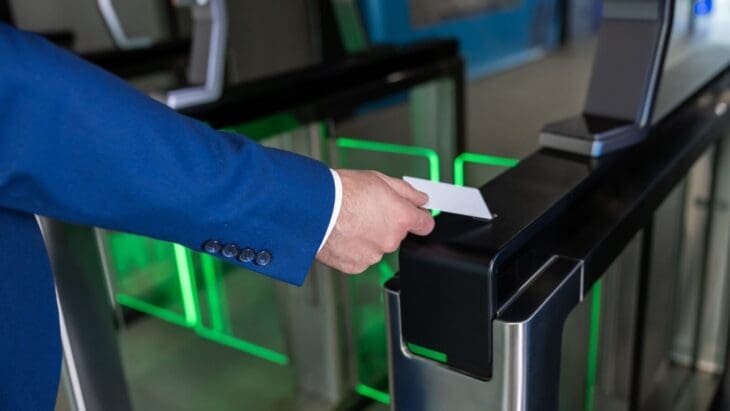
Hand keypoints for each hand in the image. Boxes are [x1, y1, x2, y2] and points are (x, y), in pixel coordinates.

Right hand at [316, 169, 434, 273]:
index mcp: (401, 217)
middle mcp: (391, 239)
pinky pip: (360, 257)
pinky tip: (343, 234)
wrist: (313, 210)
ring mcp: (374, 255)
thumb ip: (406, 192)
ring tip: (350, 222)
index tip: (413, 215)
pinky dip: (353, 248)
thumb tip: (421, 199)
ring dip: (369, 237)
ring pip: (377, 247)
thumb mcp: (379, 179)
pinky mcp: (356, 265)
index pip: (425, 224)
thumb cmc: (342, 192)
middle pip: (397, 235)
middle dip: (386, 224)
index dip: (418, 218)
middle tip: (366, 211)